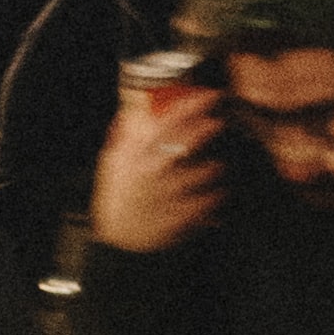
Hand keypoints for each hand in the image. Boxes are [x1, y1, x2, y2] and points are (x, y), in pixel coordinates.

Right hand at [91, 76, 221, 250]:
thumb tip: (142, 107)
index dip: (194, 104)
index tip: (211, 94)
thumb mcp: (115, 161)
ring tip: (214, 165)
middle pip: (191, 140)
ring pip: (209, 168)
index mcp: (137, 155)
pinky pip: (215, 197)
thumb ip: (130, 134)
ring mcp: (171, 193)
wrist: (122, 240)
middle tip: (217, 123)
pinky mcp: (185, 215)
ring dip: (216, 163)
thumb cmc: (120, 196)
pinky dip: (218, 192)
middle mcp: (154, 171)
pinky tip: (215, 191)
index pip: (168, 120)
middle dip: (210, 127)